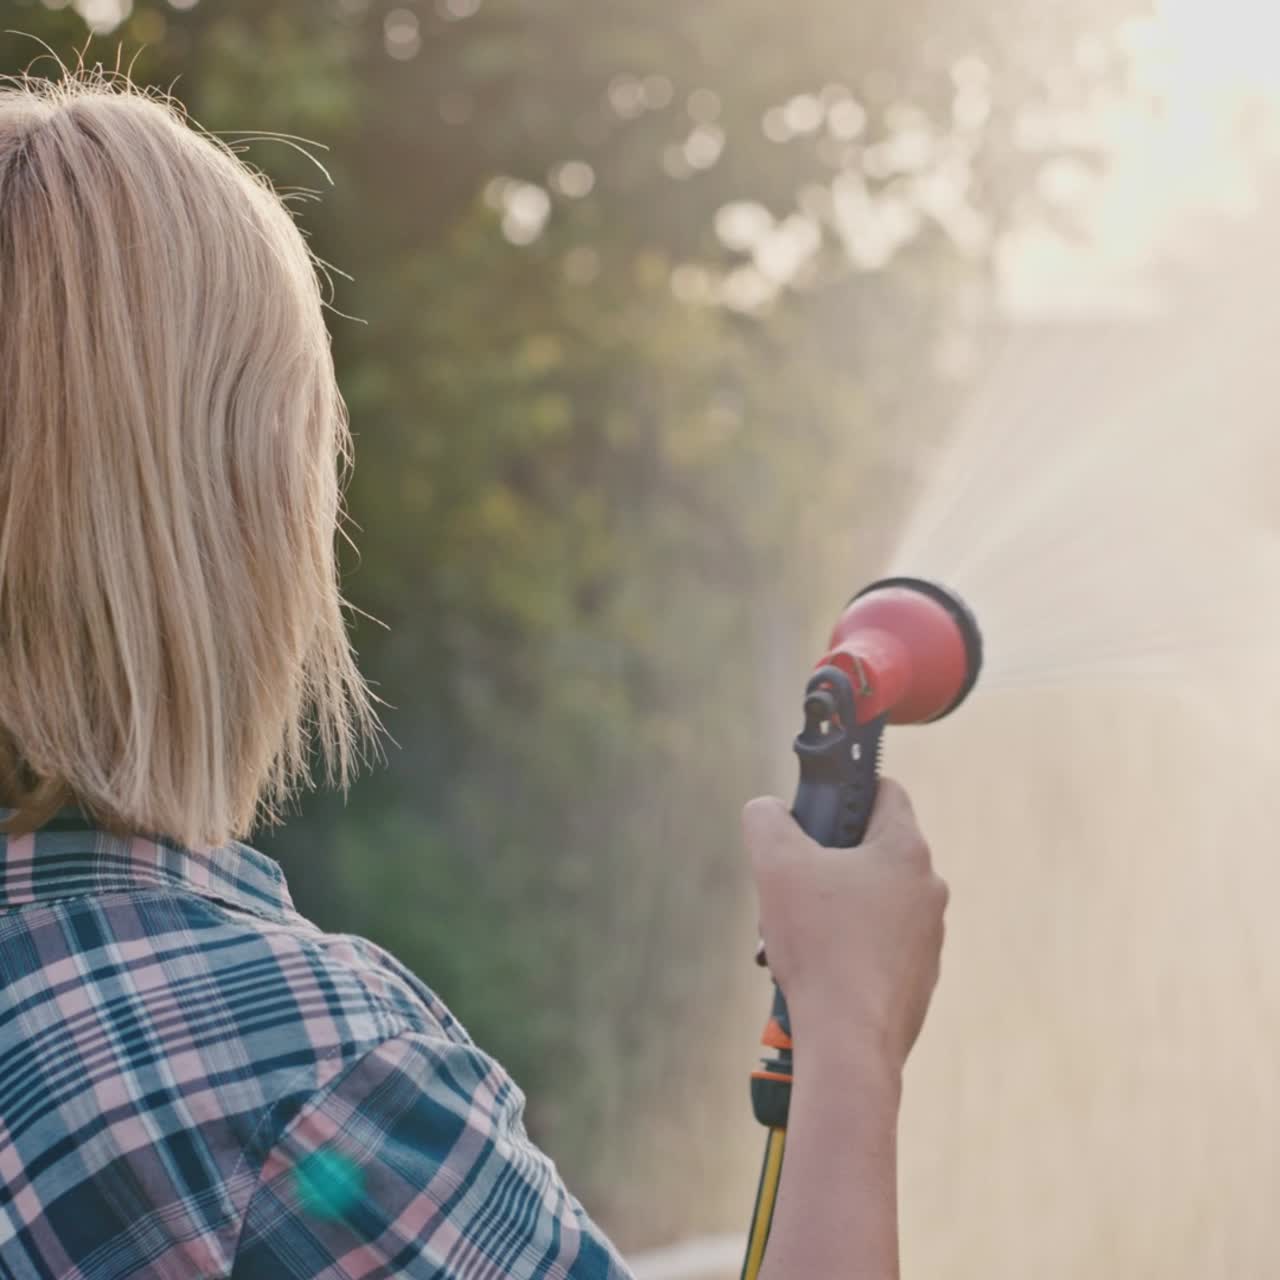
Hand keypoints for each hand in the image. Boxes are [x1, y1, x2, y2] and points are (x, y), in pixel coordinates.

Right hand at [744, 777, 947, 1074]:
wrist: (849, 1042)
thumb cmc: (819, 945)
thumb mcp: (776, 864)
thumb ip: (766, 819)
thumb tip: (767, 811)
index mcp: (906, 850)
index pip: (883, 790)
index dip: (843, 791)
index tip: (811, 814)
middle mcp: (929, 889)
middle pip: (869, 851)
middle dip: (823, 864)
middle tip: (788, 887)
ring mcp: (928, 938)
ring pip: (869, 903)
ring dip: (828, 911)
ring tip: (790, 939)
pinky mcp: (918, 978)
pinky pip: (875, 947)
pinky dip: (843, 951)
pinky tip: (812, 972)